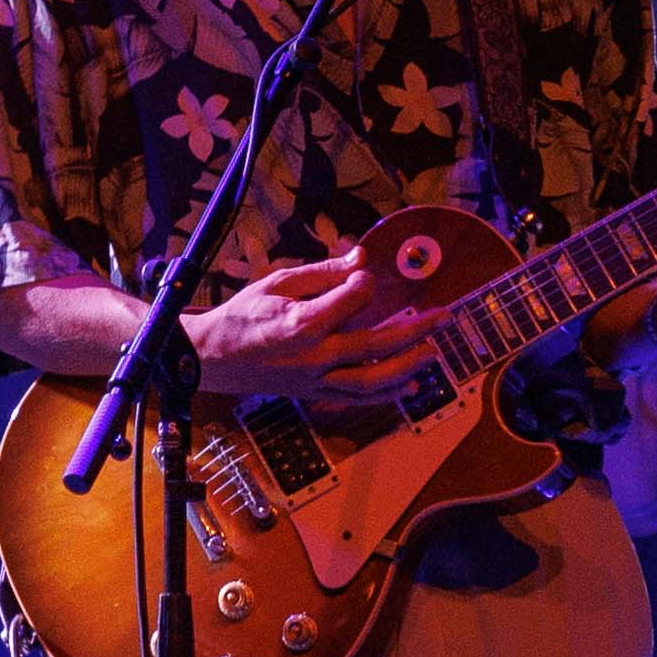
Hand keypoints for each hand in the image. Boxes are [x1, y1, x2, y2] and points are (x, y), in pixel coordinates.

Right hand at [192, 247, 451, 408]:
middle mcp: (314, 354)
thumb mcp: (276, 283)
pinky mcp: (315, 394)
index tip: (363, 276)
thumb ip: (321, 273)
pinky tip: (411, 385)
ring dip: (408, 366)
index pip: (352, 298)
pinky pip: (358, 398)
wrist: (213, 357)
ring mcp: (316, 379)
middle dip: (414, 329)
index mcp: (301, 321)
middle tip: (442, 315)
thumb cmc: (242, 315)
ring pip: (373, 379)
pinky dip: (387, 394)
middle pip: (375, 344)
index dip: (364, 283)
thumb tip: (361, 258)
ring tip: (434, 352)